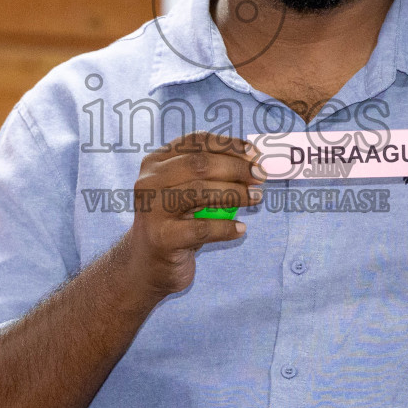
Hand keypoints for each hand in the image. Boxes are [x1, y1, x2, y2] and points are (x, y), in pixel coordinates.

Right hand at [125, 132, 264, 297]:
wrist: (147, 265)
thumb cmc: (175, 223)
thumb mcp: (184, 192)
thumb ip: (207, 175)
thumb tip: (253, 160)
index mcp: (155, 163)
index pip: (195, 142)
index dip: (228, 145)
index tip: (255, 154)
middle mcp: (149, 182)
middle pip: (200, 165)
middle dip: (236, 168)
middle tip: (260, 176)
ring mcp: (153, 210)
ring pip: (200, 192)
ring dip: (236, 193)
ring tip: (256, 198)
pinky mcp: (162, 238)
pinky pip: (202, 228)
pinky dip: (227, 228)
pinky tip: (241, 229)